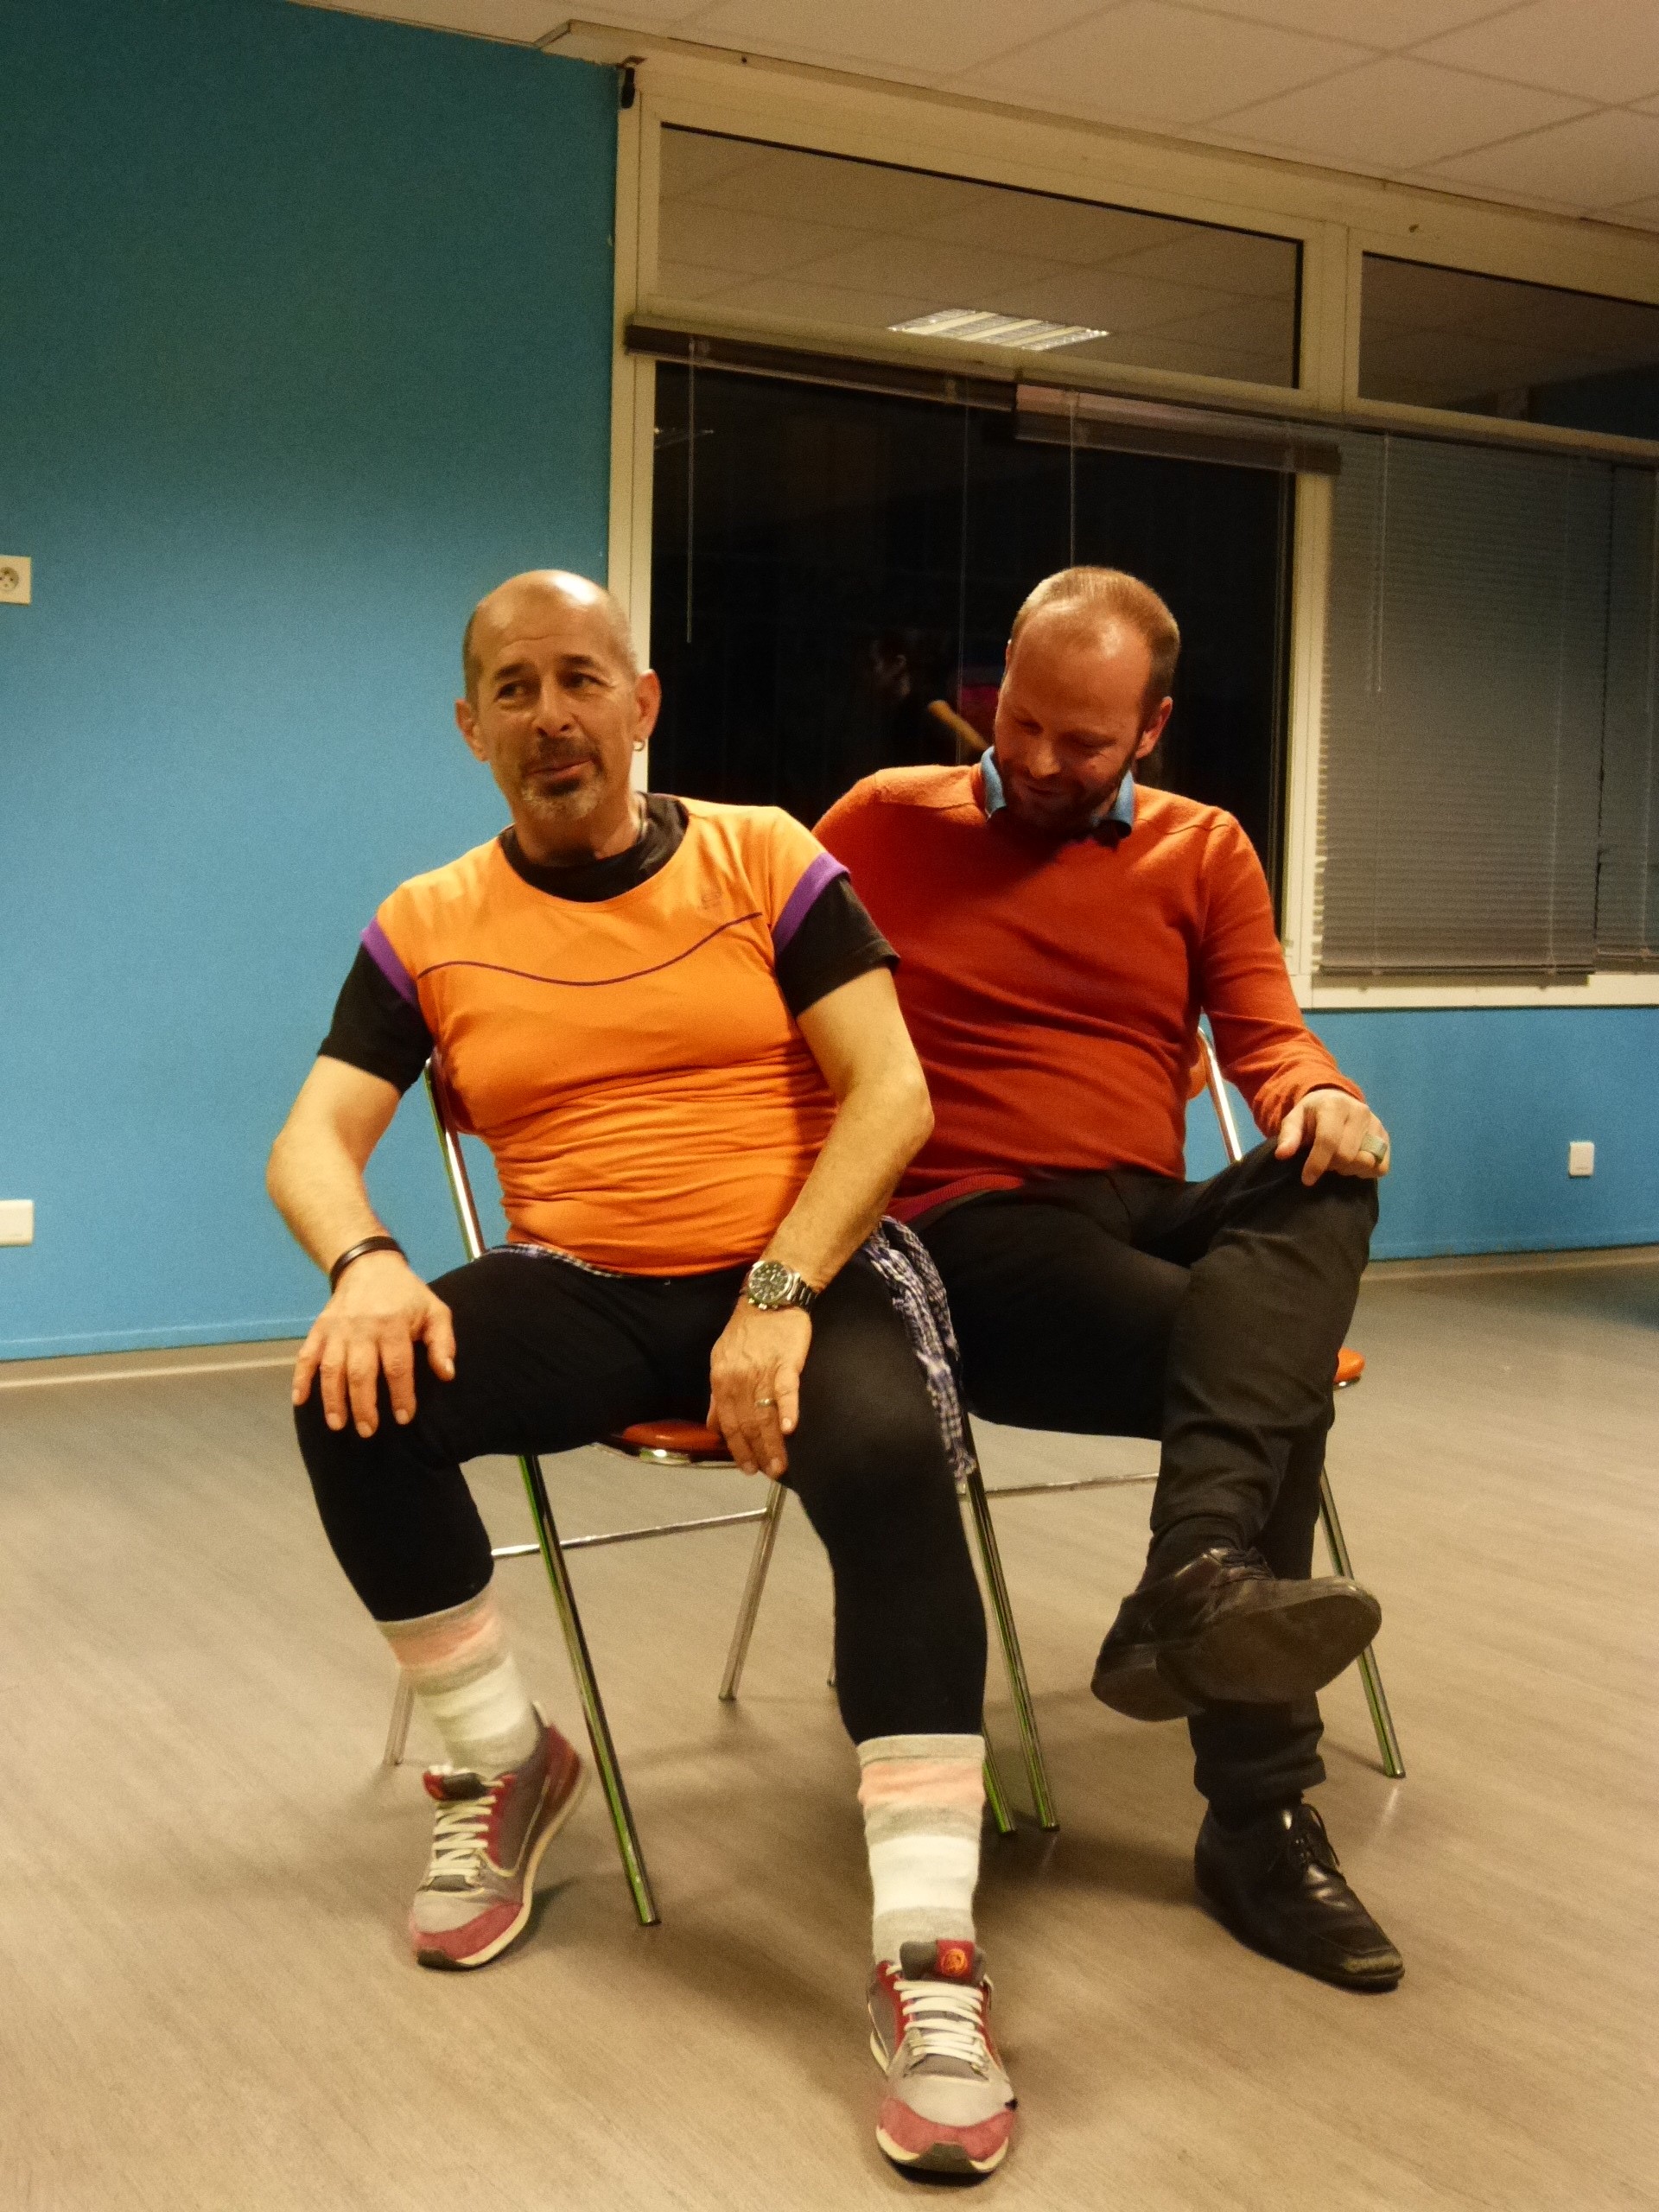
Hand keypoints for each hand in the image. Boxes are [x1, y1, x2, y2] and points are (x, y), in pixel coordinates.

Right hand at [291, 1252, 456, 1437]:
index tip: (403, 1418)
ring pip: (331, 1368)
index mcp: (393, 1325)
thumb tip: (446, 1375)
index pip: (397, 1366)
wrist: (368, 1265)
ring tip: (338, 1424)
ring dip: (332, 1399)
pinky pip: (306, 1355)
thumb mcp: (434, 1311)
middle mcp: (362, 1328)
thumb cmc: (406, 1295)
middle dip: (363, 1405)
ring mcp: (337, 1329)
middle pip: (360, 1372)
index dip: (400, 1394)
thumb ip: (442, 1343)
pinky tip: (299, 1401)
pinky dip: (301, 1378)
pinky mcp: (319, 1329)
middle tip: (368, 1431)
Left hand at [707, 1302, 812, 1477]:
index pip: (727, 1422)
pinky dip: (787, 1411)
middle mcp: (738, 1379)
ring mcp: (762, 1371)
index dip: (737, 1448)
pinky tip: (790, 1429)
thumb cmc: (746, 1330)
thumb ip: (717, 1395)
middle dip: (756, 1452)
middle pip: (746, 1424)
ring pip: (764, 1414)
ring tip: (780, 1465)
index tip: (747, 1467)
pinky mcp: (786, 1362)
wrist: (770, 1297)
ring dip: (772, 1443)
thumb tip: (712, 1424)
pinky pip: (786, 1390)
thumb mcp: (721, 1359)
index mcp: (721, 1380)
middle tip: (768, 1472)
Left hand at [1275, 1088, 1390, 1186]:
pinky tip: (1353, 1164)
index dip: (1317, 1163)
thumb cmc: (1312, 1114)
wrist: (1336, 1101)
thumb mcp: (1294, 1119)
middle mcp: (1360, 1112)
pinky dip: (1366, 1172)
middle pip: (1346, 1155)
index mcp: (1334, 1106)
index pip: (1328, 1140)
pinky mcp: (1386, 1137)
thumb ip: (1288, 1135)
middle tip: (1323, 1162)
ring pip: (1365, 1162)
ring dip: (1347, 1169)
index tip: (1307, 1179)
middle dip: (1331, 1166)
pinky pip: (1381, 1167)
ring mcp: (1376, 1124)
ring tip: (1337, 1161)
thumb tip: (1282, 1154)